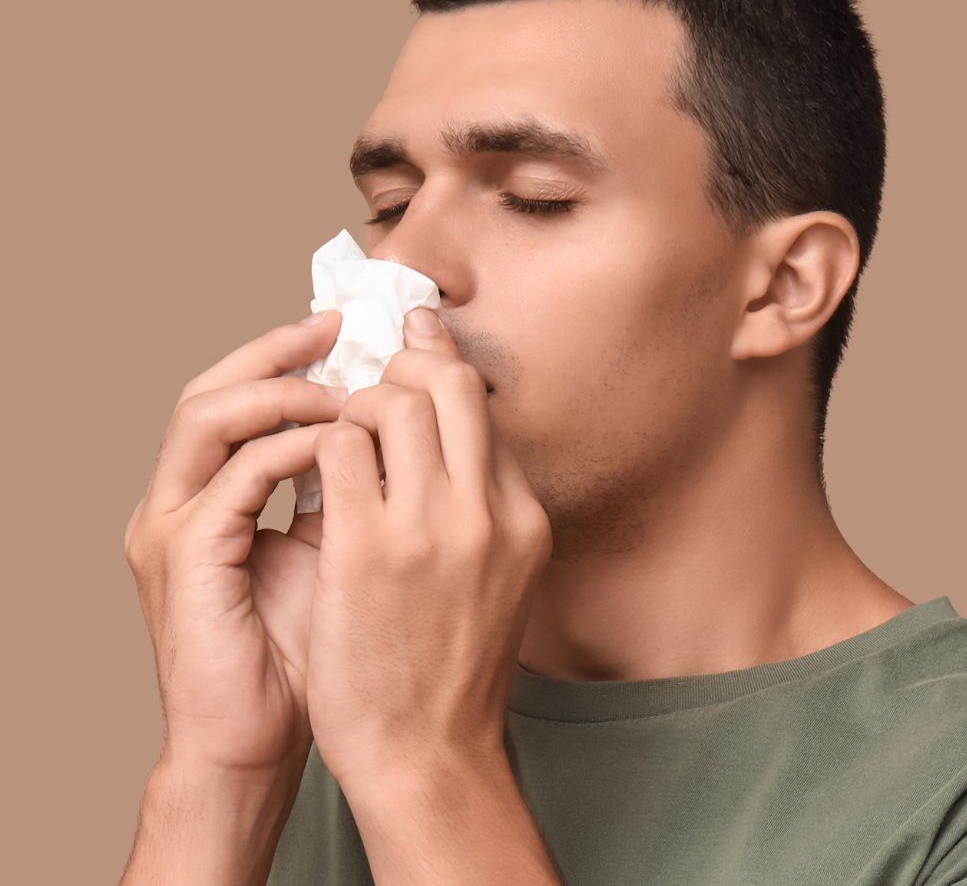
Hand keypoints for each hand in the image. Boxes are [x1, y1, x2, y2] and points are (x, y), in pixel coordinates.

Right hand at [125, 310, 343, 781]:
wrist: (259, 737)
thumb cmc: (306, 647)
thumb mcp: (335, 546)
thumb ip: (352, 483)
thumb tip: (406, 423)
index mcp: (209, 492)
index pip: (238, 396)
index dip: (291, 355)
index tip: (357, 332)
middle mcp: (179, 498)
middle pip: (212, 385)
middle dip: (279, 348)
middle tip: (342, 327)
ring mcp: (172, 525)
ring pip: (207, 413)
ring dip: (284, 390)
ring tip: (348, 387)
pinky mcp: (183, 559)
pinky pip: (238, 476)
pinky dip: (292, 448)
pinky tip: (344, 443)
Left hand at [306, 306, 551, 801]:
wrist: (427, 754)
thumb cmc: (453, 663)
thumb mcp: (501, 574)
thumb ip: (483, 499)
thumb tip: (449, 427)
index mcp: (523, 515)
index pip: (480, 402)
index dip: (439, 363)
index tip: (412, 342)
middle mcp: (487, 511)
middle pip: (444, 381)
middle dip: (400, 364)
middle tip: (370, 377)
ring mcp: (429, 529)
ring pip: (387, 401)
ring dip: (353, 405)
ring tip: (338, 432)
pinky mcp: (367, 551)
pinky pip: (338, 448)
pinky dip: (320, 443)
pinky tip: (313, 471)